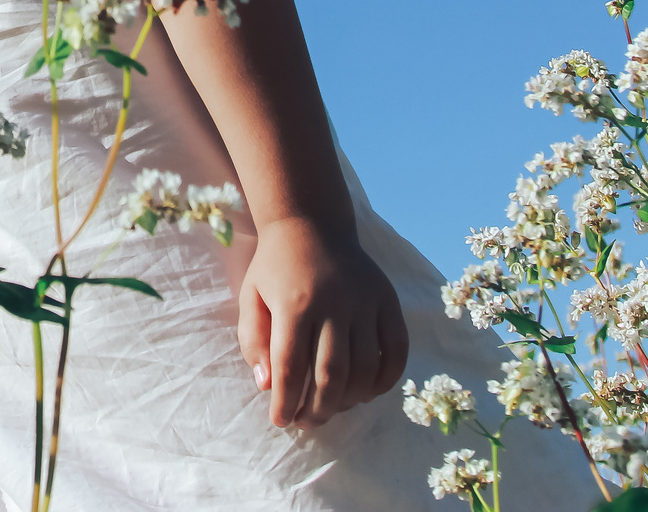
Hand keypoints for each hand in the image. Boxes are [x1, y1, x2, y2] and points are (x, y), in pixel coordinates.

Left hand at [238, 217, 407, 427]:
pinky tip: (366, 392)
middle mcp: (334, 303)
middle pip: (331, 375)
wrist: (312, 224)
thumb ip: (253, 341)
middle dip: (318, 409)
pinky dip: (385, 380)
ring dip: (349, 400)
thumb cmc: (276, 268)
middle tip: (306, 423)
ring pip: (365, 369)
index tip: (280, 421)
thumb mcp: (251, 297)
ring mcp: (366, 302)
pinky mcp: (388, 301)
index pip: (290, 367)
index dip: (284, 401)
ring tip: (331, 409)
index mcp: (294, 303)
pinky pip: (396, 351)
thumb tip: (266, 385)